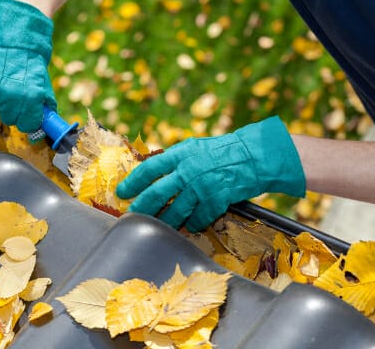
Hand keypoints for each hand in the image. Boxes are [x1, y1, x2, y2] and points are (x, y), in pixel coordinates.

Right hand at [0, 0, 56, 132]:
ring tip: (6, 84)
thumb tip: (44, 125)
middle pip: (10, 119)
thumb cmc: (31, 62)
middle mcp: (10, 96)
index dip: (29, 121)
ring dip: (0, 101)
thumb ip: (43, 105)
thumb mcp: (43, 83)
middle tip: (17, 98)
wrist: (13, 37)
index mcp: (30, 97)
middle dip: (15, 112)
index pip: (27, 125)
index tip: (29, 116)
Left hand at [116, 116, 305, 231]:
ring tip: (157, 226)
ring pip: (175, 212)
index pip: (149, 169)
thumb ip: (174, 160)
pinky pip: (197, 220)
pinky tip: (190, 225)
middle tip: (133, 216)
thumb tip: (152, 174)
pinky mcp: (216, 201)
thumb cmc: (221, 152)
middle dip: (142, 208)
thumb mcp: (194, 148)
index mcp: (181, 154)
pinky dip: (192, 224)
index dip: (133, 182)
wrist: (253, 156)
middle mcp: (188, 170)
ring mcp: (202, 187)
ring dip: (165, 222)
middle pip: (157, 194)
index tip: (122, 192)